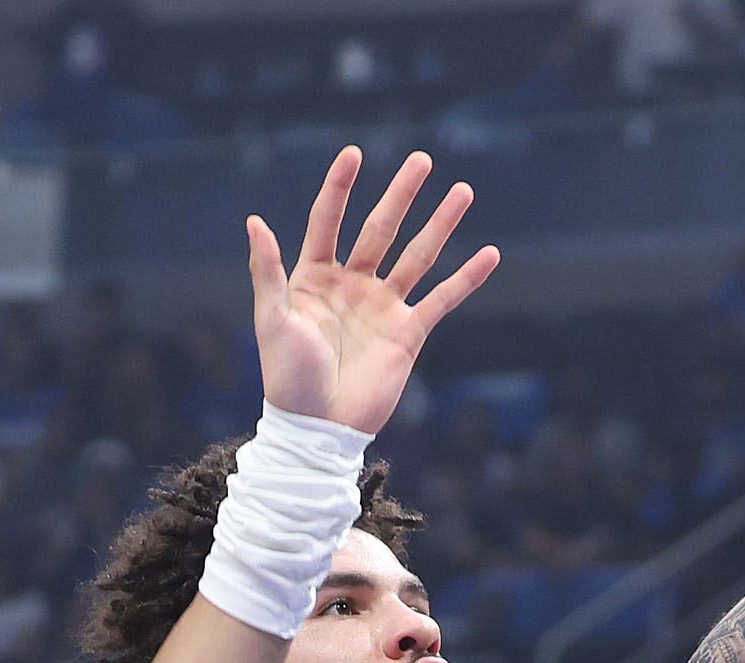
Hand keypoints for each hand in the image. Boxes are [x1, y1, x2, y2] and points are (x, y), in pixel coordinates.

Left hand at [247, 146, 496, 435]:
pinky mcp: (408, 333)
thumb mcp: (273, 320)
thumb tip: (254, 221)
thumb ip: (268, 271)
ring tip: (462, 191)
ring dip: (441, 224)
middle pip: (381, 228)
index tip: (354, 154)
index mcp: (314, 277)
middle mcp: (352, 285)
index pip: (328, 220)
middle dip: (402, 194)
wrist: (319, 428)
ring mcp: (382, 306)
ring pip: (417, 256)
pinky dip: (467, 278)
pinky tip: (490, 254)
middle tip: (422, 159)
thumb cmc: (287, 377)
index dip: (340, 187)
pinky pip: (443, 299)